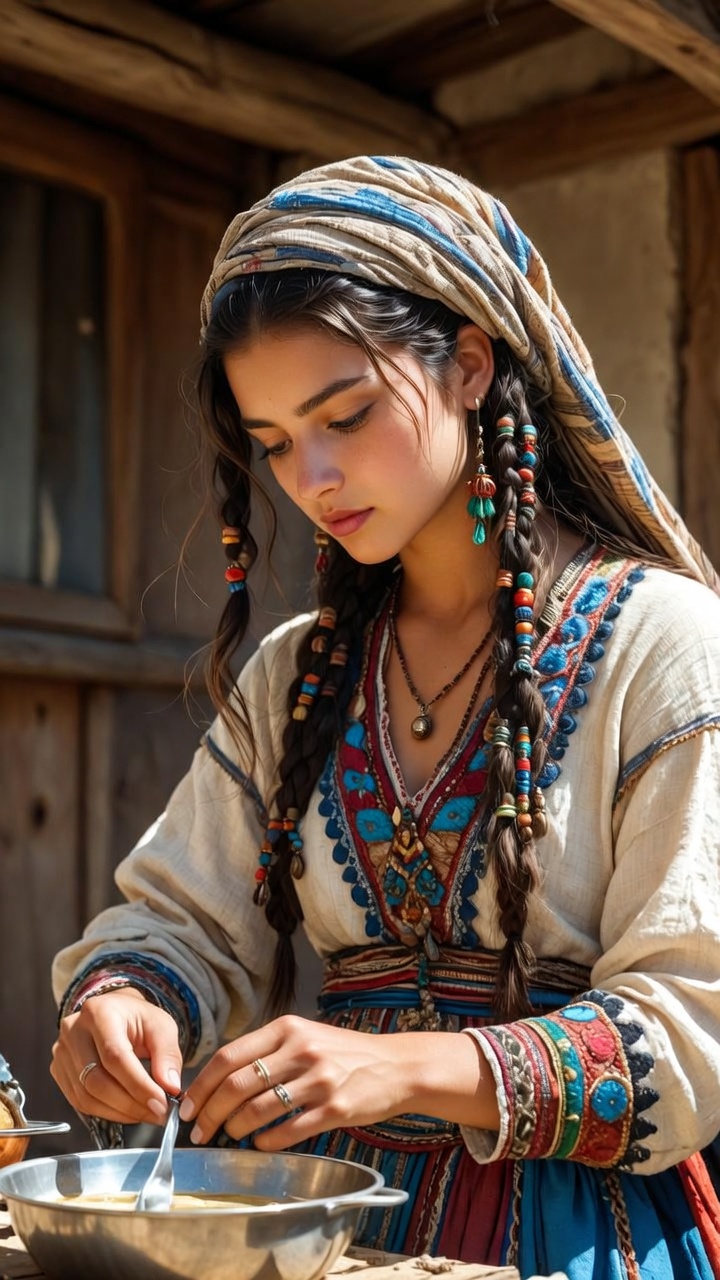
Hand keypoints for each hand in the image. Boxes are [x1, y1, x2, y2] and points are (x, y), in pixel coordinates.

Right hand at [51, 989, 182, 1124]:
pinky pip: (79, 1101)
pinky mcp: (58, 1071)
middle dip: (130, 1103)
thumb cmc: (137, 1019)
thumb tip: (170, 1086)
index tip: (161, 1103)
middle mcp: (73, 1031)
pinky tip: (127, 1111)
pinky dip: (106, 1112)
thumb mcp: (161, 1026)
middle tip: (157, 1113)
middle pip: (96, 1079)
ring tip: (146, 1113)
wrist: (115, 1014)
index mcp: (99, 1012)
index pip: (115, 1056)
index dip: (138, 1085)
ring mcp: (61, 1052)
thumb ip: (168, 1054)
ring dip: (119, 1112)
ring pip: (86, 1096)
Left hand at [178, 1015, 497, 1149]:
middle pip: (237, 1084)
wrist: (396, 1066)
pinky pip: (288, 1131)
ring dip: (235, 1129)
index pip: (229, 1055)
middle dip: (210, 1112)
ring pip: (259, 1110)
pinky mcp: (336, 1108)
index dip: (202, 1085)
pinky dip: (266, 1141)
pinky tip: (260, 1144)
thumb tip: (218, 1081)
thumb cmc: (343, 1054)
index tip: (188, 1106)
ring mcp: (319, 1079)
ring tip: (229, 1137)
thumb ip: (268, 1051)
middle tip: (199, 1131)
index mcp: (288, 1028)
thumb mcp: (305, 1037)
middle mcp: (301, 1050)